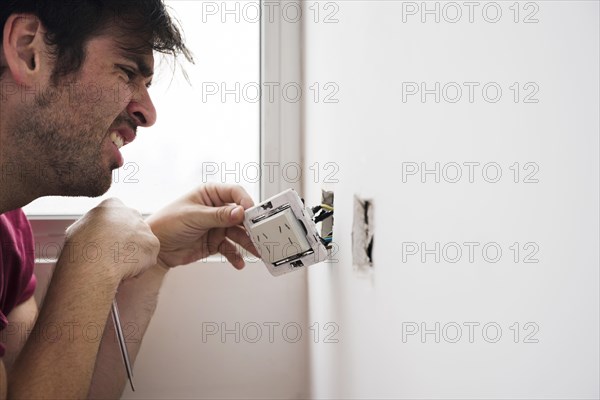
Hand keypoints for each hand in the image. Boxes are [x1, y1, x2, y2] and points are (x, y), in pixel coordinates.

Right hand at [65, 198, 159, 280]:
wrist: (93, 263)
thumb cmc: (80, 248)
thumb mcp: (78, 228)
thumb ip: (92, 225)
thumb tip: (93, 230)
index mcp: (112, 204)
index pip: (117, 215)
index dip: (112, 231)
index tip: (105, 242)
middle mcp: (132, 212)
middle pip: (132, 228)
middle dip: (126, 241)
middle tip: (112, 255)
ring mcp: (144, 228)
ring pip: (141, 243)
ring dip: (132, 254)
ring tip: (116, 264)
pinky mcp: (153, 244)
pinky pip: (148, 257)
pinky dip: (139, 266)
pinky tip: (125, 269)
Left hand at [145, 184, 259, 268]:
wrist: (155, 248)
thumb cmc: (167, 223)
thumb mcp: (194, 217)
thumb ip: (219, 215)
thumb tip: (240, 212)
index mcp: (210, 194)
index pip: (234, 193)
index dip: (245, 202)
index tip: (251, 212)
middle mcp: (216, 209)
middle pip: (240, 215)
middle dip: (251, 226)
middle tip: (261, 234)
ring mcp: (217, 226)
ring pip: (238, 234)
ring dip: (247, 243)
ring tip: (256, 252)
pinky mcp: (215, 242)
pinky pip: (230, 249)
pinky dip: (235, 256)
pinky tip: (240, 262)